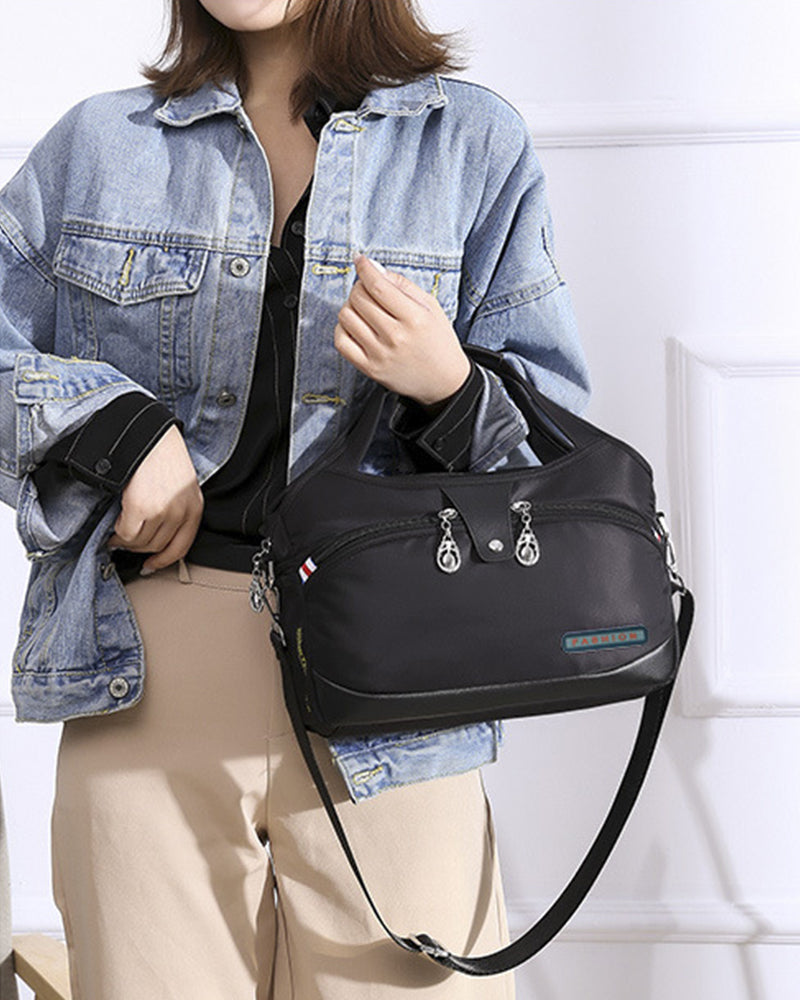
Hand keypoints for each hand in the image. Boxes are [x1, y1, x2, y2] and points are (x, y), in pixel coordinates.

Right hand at [107, 425, 203, 573]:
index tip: (150, 565)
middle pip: (157, 547)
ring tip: (119, 530)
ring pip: (140, 543)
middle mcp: (181, 512)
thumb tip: (155, 540)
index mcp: (195, 508)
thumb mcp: (180, 485)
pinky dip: (118, 533)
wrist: (146, 434)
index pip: (181, 548)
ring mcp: (162, 511)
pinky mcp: (141, 507)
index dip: (163, 560)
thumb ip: (175, 511)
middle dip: (139, 548)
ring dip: (126, 540)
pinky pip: (126, 534)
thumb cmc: (161, 457)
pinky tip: (115, 523)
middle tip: (126, 540)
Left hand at [334, 254, 470, 407]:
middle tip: (369, 290)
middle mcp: (396, 337)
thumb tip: (374, 269)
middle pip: (359, 299)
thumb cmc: (438, 341)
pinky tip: (356, 326)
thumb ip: (403, 285)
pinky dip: (343, 328)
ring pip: (346, 316)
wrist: (443, 381)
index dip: (365, 269)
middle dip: (360, 287)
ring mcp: (380, 354)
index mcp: (415, 319)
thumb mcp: (431, 307)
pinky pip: (341, 341)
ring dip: (351, 306)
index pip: (378, 287)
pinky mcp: (369, 368)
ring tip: (364, 309)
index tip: (361, 261)